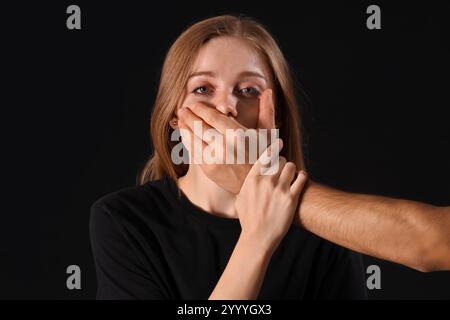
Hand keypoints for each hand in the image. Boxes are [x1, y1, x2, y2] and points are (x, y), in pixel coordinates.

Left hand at [177, 89, 275, 193]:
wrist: (258, 185)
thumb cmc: (264, 157)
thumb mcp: (268, 134)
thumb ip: (266, 111)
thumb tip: (267, 91)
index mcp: (237, 134)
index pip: (212, 117)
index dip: (201, 109)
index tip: (194, 104)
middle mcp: (224, 145)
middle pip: (200, 126)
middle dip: (189, 116)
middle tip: (183, 109)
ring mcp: (214, 158)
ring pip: (194, 138)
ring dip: (184, 127)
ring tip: (180, 118)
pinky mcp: (208, 169)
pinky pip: (193, 151)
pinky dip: (187, 141)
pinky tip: (184, 134)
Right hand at [235, 139, 307, 253]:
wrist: (257, 238)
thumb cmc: (248, 220)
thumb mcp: (241, 199)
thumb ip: (246, 185)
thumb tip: (249, 177)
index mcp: (252, 179)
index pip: (265, 156)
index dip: (274, 148)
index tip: (279, 142)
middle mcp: (265, 181)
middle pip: (280, 160)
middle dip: (283, 163)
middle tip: (284, 169)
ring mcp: (279, 189)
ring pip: (291, 167)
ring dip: (292, 169)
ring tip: (292, 175)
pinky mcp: (291, 198)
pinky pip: (301, 178)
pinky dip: (302, 176)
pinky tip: (301, 178)